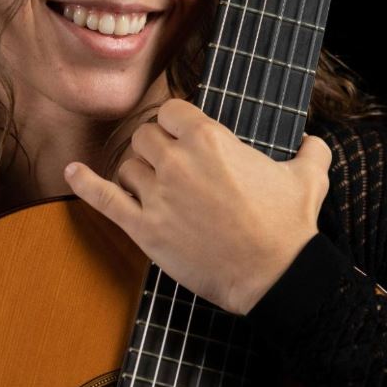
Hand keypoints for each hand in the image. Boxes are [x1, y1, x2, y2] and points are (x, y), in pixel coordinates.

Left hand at [64, 98, 331, 313]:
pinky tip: (73, 172)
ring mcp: (157, 196)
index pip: (172, 112)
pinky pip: (104, 200)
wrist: (274, 274)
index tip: (181, 132)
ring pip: (127, 166)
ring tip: (152, 183)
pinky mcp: (145, 229)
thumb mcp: (310, 177)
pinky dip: (85, 183)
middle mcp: (178, 163)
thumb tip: (313, 142)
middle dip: (156, 146)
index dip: (176, 122)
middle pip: (145, 136)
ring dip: (137, 171)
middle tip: (169, 161)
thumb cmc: (290, 225)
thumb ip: (312, 150)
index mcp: (211, 141)